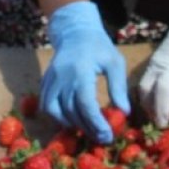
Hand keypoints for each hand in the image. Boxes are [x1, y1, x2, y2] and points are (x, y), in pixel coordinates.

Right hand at [41, 0, 130, 142]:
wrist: (75, 31)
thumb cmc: (98, 46)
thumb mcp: (115, 62)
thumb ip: (118, 87)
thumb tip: (124, 112)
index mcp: (80, 70)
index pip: (85, 103)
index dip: (95, 122)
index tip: (107, 134)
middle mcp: (62, 77)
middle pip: (71, 111)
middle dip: (87, 128)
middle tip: (102, 137)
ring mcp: (50, 79)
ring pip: (54, 111)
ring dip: (70, 124)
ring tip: (87, 129)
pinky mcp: (45, 82)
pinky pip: (45, 105)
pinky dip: (56, 117)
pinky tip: (70, 120)